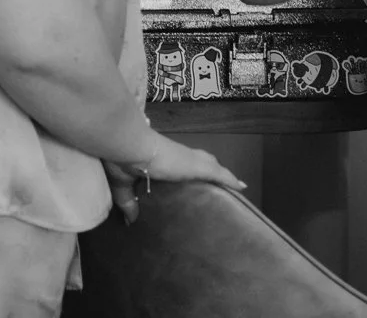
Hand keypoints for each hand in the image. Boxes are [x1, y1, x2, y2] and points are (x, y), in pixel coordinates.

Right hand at [110, 133, 246, 222]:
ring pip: (211, 166)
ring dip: (221, 174)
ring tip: (233, 185)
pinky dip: (230, 180)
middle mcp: (178, 157)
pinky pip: (219, 174)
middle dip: (209, 169)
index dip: (187, 167)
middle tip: (217, 183)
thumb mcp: (124, 184)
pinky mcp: (197, 166)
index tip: (190, 176)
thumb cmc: (124, 159)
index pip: (179, 163)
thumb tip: (130, 219)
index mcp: (161, 159)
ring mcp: (189, 160)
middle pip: (200, 161)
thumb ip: (128, 201)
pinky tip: (242, 187)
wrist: (130, 146)